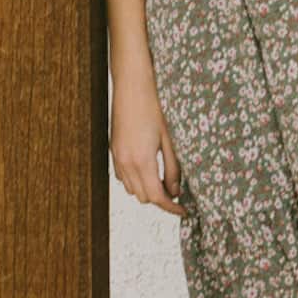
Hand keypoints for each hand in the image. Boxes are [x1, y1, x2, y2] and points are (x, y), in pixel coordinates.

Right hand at [110, 67, 186, 217]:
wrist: (132, 86)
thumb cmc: (153, 107)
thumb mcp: (170, 139)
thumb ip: (173, 168)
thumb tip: (175, 191)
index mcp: (142, 161)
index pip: (157, 197)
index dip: (172, 208)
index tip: (184, 211)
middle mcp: (125, 163)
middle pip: (143, 197)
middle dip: (161, 199)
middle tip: (178, 192)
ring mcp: (117, 157)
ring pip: (132, 189)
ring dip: (147, 189)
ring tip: (164, 180)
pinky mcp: (113, 151)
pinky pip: (123, 176)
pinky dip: (136, 179)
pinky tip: (149, 169)